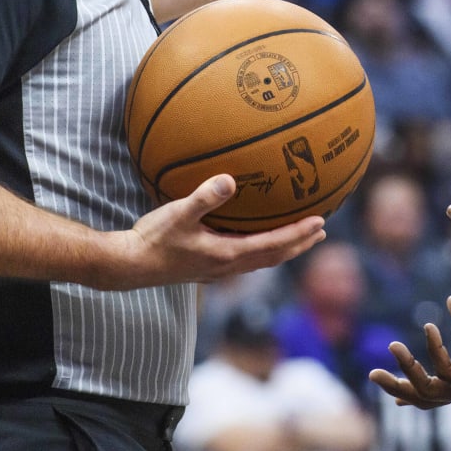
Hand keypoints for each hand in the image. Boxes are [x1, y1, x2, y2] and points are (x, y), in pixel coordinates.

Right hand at [114, 173, 325, 288]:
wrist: (129, 266)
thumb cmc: (153, 239)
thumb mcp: (178, 214)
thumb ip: (204, 197)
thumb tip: (229, 180)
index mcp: (227, 255)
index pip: (273, 245)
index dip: (298, 234)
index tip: (320, 223)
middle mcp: (227, 267)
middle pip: (274, 257)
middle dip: (299, 244)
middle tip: (321, 231)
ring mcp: (218, 270)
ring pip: (261, 261)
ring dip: (284, 249)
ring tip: (299, 237)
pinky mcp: (208, 268)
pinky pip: (246, 259)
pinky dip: (263, 250)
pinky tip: (257, 239)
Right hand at [369, 291, 450, 406]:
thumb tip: (450, 302)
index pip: (434, 388)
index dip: (410, 386)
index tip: (388, 387)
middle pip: (425, 399)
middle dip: (397, 388)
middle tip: (372, 374)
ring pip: (430, 391)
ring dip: (408, 369)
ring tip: (394, 346)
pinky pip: (446, 371)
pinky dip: (433, 351)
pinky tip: (429, 329)